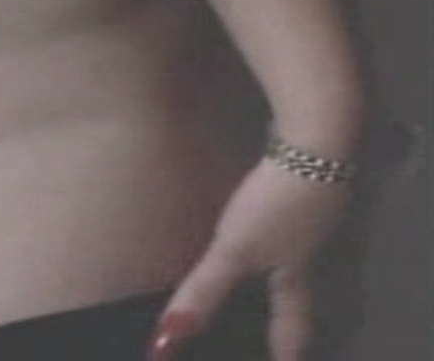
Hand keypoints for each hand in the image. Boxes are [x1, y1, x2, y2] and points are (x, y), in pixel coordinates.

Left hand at [147, 157, 352, 360]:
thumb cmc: (276, 205)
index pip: (294, 323)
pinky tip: (256, 222)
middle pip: (298, 292)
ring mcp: (311, 215)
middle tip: (273, 330)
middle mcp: (308, 250)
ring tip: (257, 283)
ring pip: (292, 255)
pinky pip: (285, 219)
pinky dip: (269, 232)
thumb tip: (168, 341)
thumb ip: (203, 292)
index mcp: (296, 275)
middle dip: (283, 311)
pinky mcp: (303, 185)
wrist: (314, 142)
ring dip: (276, 271)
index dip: (288, 348)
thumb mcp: (235, 251)